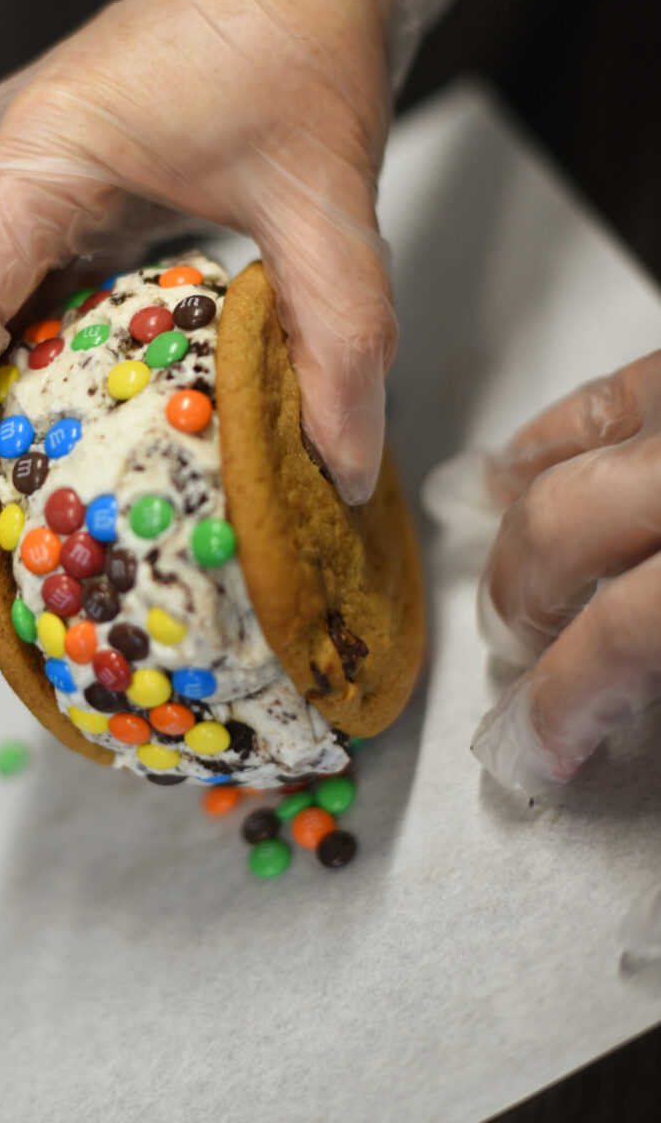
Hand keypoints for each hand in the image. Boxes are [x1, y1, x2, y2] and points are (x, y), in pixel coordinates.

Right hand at [0, 0, 482, 576]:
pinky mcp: (61, 192)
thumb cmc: (300, 36)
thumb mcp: (328, 196)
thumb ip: (341, 333)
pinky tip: (54, 434)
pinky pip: (21, 293)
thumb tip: (343, 467)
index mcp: (42, 148)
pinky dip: (27, 367)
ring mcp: (28, 177)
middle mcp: (10, 162)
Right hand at [433, 351, 660, 792]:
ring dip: (521, 530)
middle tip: (525, 659)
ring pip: (561, 465)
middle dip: (524, 614)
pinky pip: (598, 398)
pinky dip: (543, 442)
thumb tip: (633, 698)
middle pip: (556, 543)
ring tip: (513, 580)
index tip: (540, 749)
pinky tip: (516, 468)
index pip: (613, 642)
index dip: (563, 707)